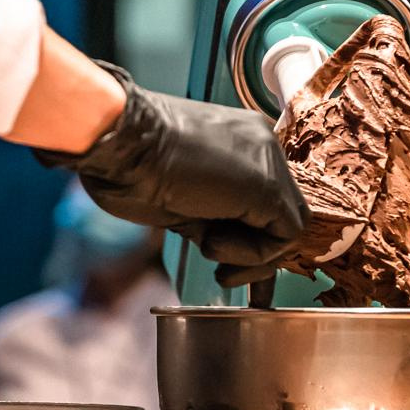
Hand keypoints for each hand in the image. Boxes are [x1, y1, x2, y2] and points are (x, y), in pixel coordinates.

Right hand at [37, 66, 307, 286]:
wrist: (121, 143)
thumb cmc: (131, 167)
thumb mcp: (180, 200)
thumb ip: (211, 220)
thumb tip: (224, 248)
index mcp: (241, 140)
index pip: (268, 198)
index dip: (250, 238)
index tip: (222, 260)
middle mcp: (262, 145)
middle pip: (284, 212)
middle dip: (254, 252)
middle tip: (222, 270)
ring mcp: (269, 162)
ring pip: (289, 226)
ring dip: (251, 255)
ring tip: (208, 248)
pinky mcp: (267, 187)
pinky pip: (283, 236)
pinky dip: (253, 255)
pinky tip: (212, 244)